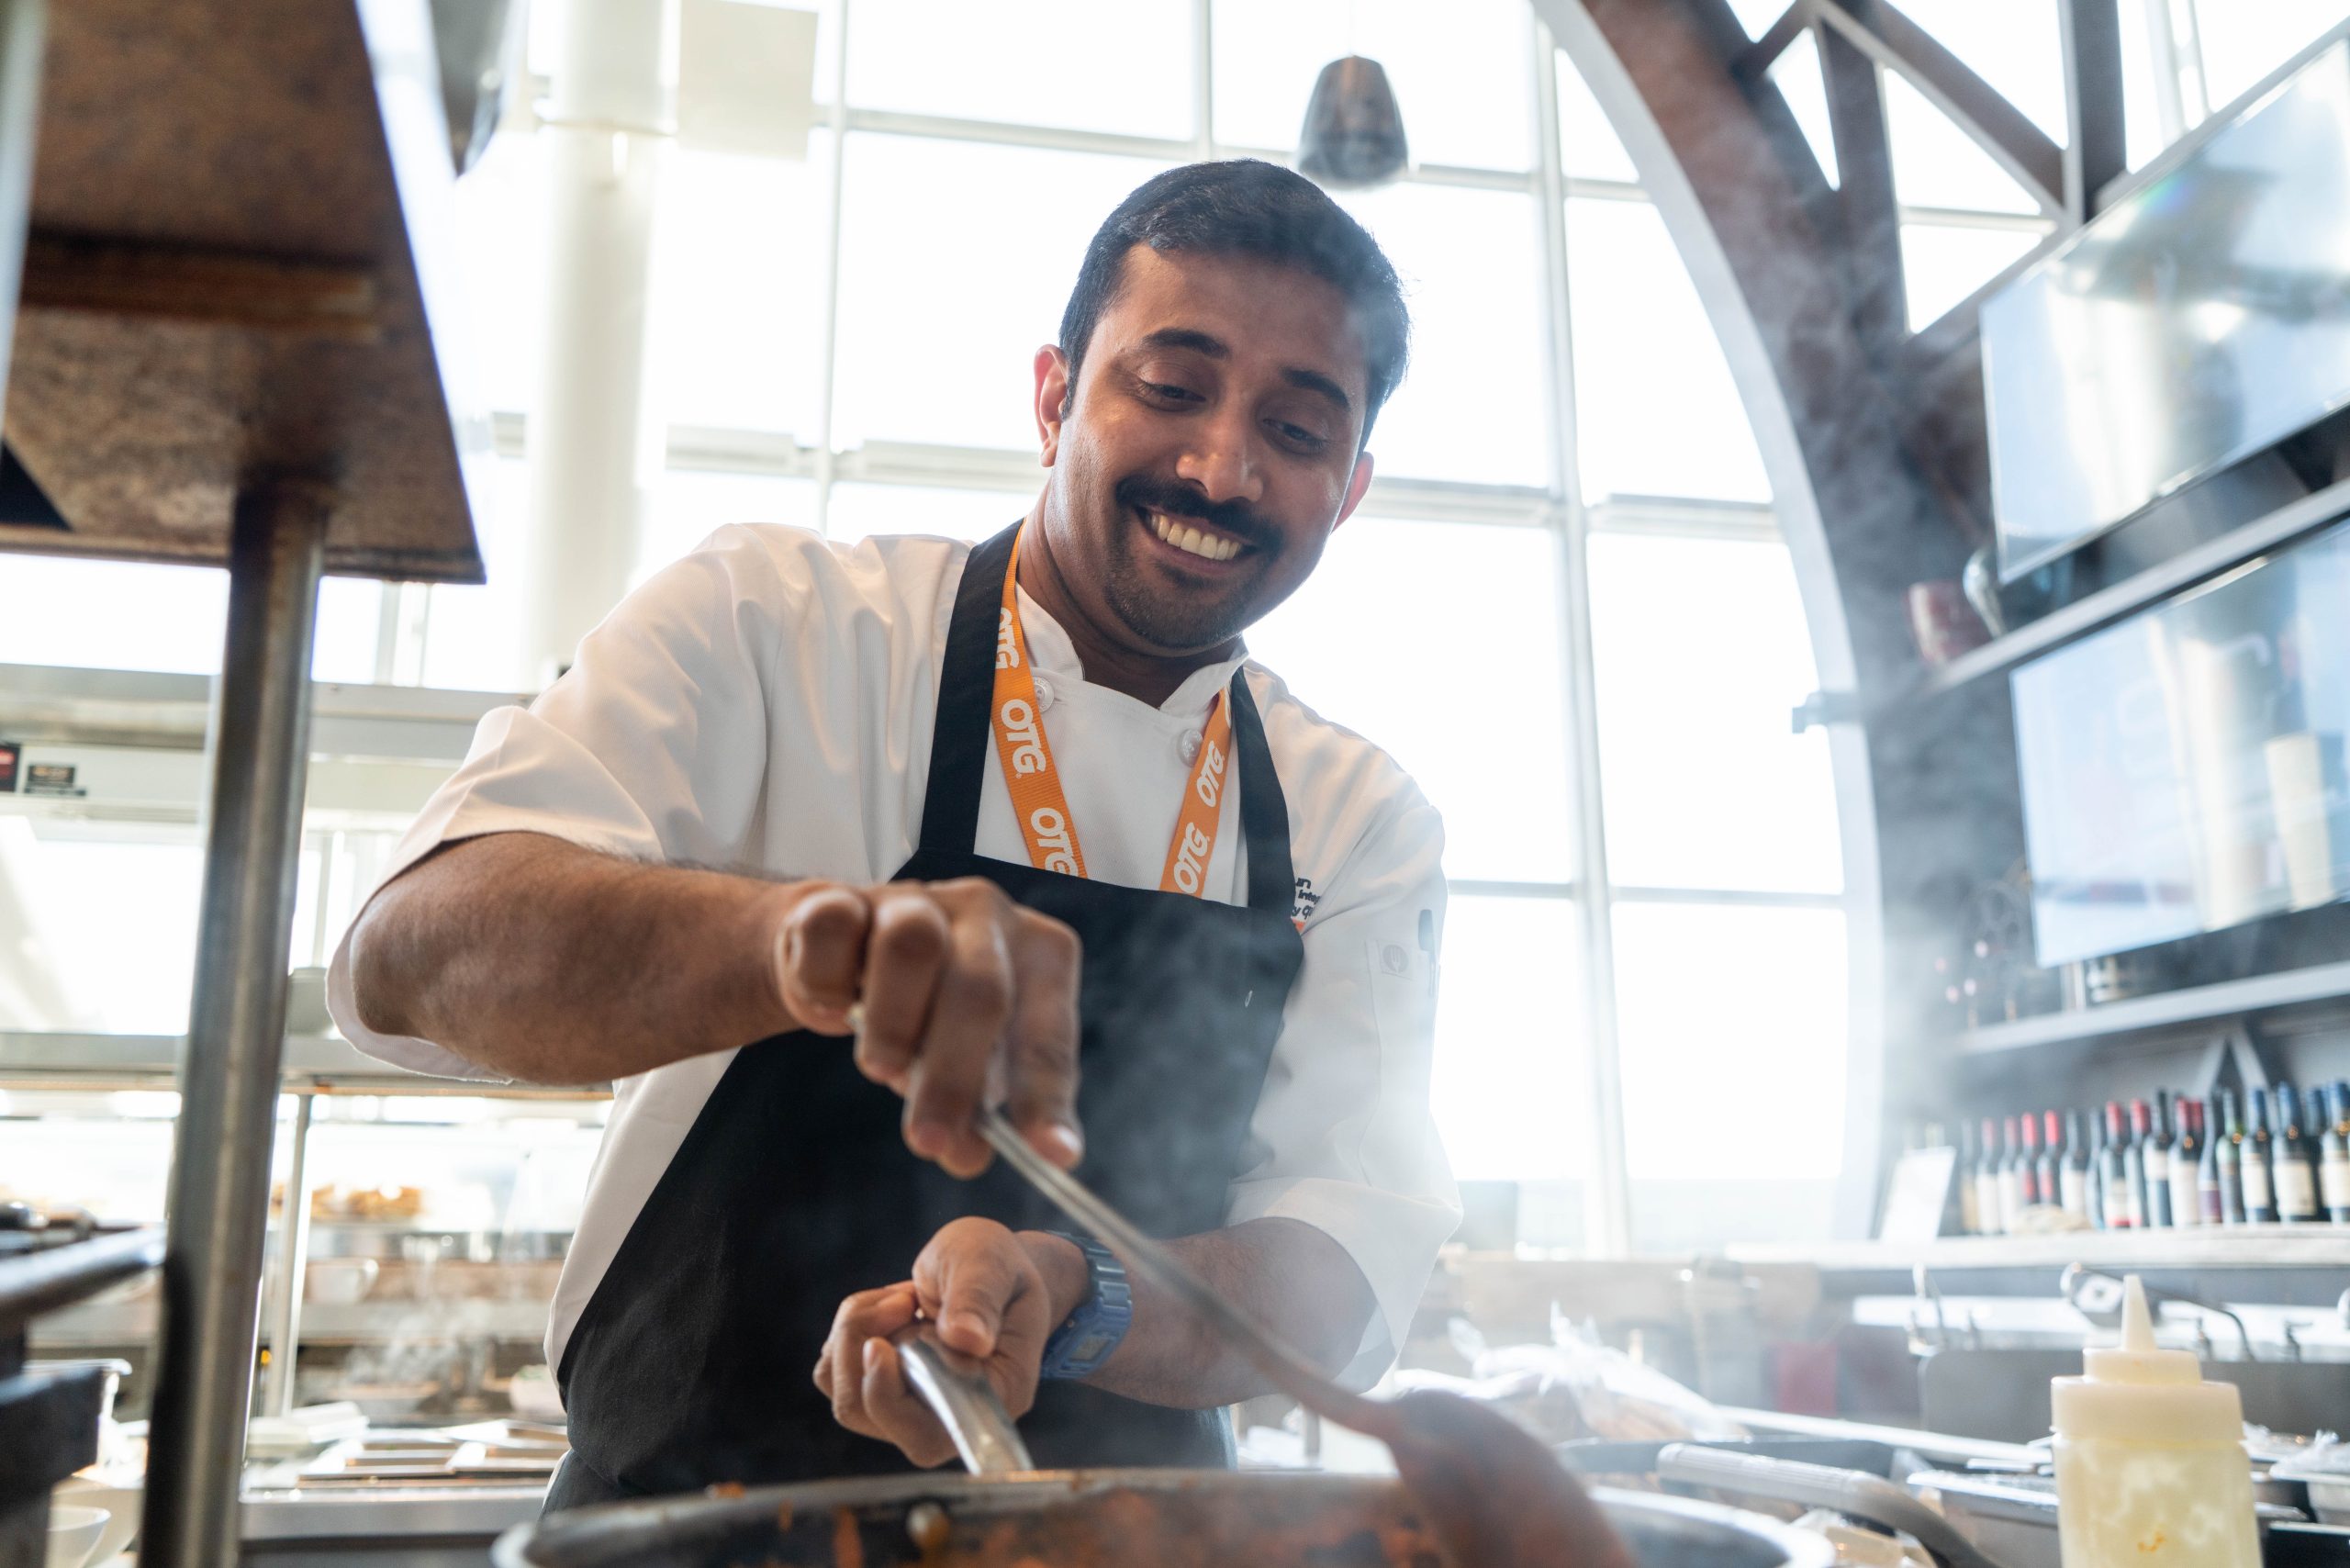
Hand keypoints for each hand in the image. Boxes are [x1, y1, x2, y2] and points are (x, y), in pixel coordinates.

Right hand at [769, 877, 1081, 1176]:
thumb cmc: (922, 1013)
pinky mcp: (840, 896)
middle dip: (955, 1077)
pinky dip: (827, 984)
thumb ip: (970, 1116)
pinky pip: (833, 931)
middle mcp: (986, 913)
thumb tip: (967, 1158)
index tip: (1053, 1155)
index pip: (1049, 1032)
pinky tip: (832, 1014)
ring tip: (880, 1069)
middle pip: (980, 991)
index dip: (1047, 1096)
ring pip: (913, 947)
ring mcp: (912, 898)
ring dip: (894, 1023)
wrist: (839, 954)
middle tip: (929, 1141)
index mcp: (1038, 953)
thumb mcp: (957, 1066)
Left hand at [813, 1219, 1077, 1465]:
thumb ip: (978, 1298)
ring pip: (844, 1394)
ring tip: (899, 1299)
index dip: (889, 1402)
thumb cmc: (998, 1266)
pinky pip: (835, 1373)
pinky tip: (888, 1307)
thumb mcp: (992, 1264)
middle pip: (868, 1412)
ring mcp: (910, 1407)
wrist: (989, 1267)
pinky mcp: (881, 1388)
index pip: (928, 1435)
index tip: (878, 1345)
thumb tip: (966, 1339)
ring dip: (855, 1333)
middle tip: (900, 1300)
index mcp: (996, 1396)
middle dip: (863, 1345)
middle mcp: (949, 1415)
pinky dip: (850, 1330)